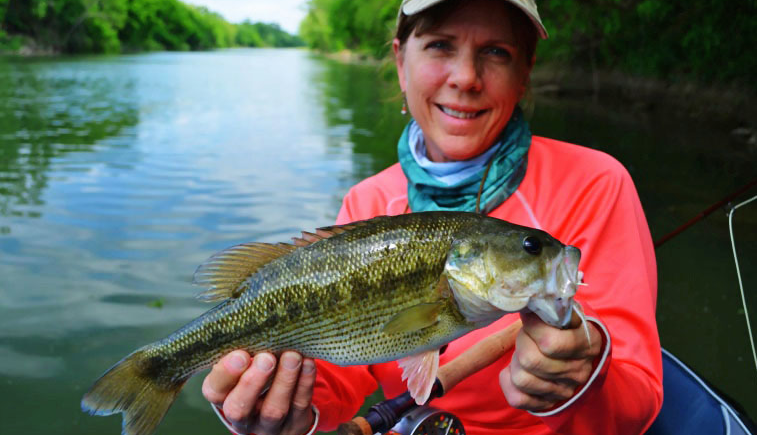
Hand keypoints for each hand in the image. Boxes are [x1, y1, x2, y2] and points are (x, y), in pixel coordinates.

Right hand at [201, 350, 316, 434]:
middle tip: (266, 358)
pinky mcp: (294, 423)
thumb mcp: (243, 365)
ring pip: (273, 410)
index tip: (240, 354)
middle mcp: (242, 416)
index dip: (226, 373)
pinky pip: (299, 404)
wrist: (282, 406)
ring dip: (284, 380)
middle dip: (252, 382)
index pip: (215, 390)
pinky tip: (308, 363)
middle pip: (239, 408)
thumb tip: (254, 322)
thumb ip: (244, 351)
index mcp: (223, 397)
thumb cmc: (256, 375)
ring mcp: (268, 424)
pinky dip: (305, 382)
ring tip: (292, 356)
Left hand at [499, 311, 601, 411]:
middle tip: (527, 335)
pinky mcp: (547, 402)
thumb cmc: (566, 327)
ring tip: (526, 351)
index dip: (532, 327)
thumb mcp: (567, 312)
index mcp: (587, 344)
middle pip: (531, 361)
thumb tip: (530, 295)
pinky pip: (517, 398)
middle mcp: (579, 371)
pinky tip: (517, 369)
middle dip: (522, 342)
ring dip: (516, 362)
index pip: (550, 343)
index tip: (529, 317)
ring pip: (521, 379)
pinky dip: (509, 381)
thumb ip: (553, 305)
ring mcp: (564, 390)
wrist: (578, 354)